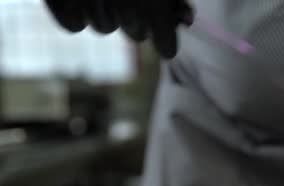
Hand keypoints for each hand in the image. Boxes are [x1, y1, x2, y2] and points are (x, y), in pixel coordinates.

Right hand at [44, 0, 193, 57]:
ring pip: (105, 28)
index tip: (164, 38)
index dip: (166, 40)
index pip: (167, 47)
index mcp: (154, 1)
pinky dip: (76, 11)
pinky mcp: (59, 2)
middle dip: (138, 18)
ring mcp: (90, 5)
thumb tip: (187, 20)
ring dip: (107, 12)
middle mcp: (125, 7)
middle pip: (136, 34)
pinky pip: (74, 24)